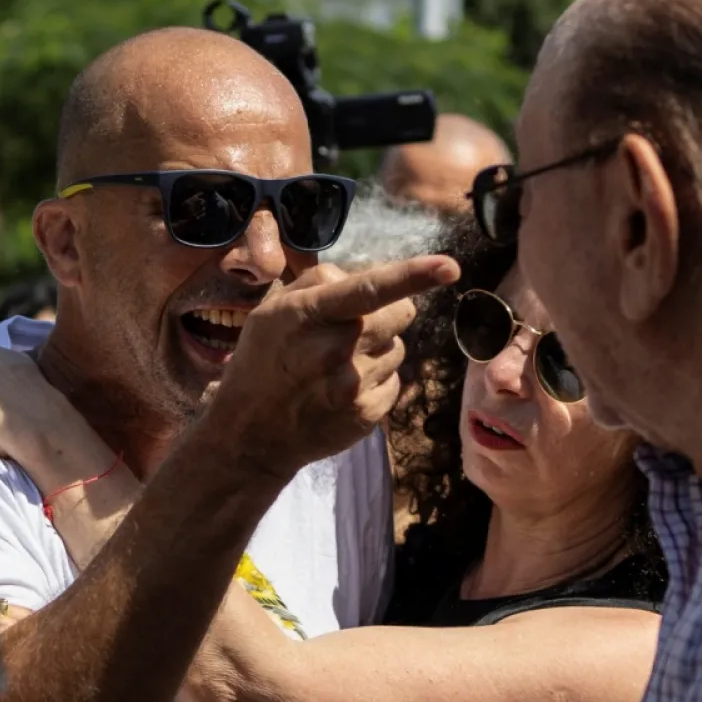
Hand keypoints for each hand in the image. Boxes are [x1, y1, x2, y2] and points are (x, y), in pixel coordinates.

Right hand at [205, 255, 459, 481]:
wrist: (252, 433)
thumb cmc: (264, 360)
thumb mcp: (274, 310)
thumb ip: (321, 282)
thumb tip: (368, 277)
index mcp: (310, 316)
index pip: (369, 289)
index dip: (414, 275)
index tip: (450, 267)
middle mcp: (336, 349)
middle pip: (401, 314)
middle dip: (386, 313)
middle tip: (352, 329)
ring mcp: (355, 385)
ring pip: (398, 348)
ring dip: (378, 350)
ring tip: (339, 364)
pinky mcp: (368, 414)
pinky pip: (394, 380)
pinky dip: (376, 380)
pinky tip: (343, 388)